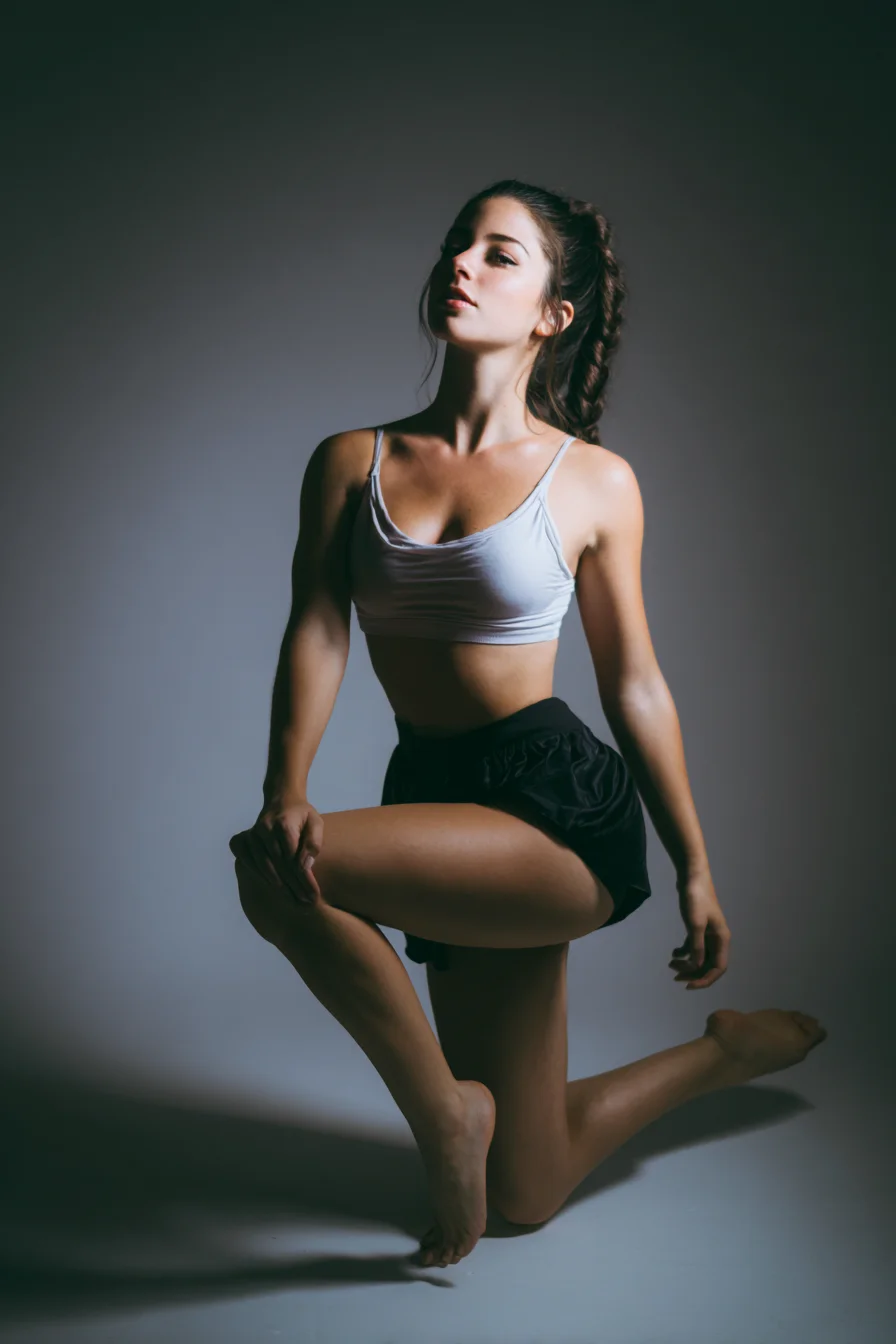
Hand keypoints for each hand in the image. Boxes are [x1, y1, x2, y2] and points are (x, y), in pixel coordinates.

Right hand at [229, 794, 322, 904]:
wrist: (280, 801)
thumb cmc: (302, 815)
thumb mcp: (315, 822)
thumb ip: (313, 842)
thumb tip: (304, 866)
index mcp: (284, 822)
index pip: (294, 857)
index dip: (304, 879)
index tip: (314, 895)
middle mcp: (264, 828)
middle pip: (279, 864)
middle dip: (293, 886)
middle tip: (305, 903)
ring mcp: (251, 834)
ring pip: (263, 865)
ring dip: (277, 886)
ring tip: (292, 900)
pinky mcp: (241, 840)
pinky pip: (246, 862)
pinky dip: (258, 876)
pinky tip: (272, 887)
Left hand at [669, 864, 729, 989]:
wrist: (692, 876)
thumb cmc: (696, 898)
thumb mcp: (695, 924)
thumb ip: (696, 947)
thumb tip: (696, 966)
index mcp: (721, 939)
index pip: (718, 968)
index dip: (705, 980)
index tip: (688, 985)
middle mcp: (717, 938)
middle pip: (708, 964)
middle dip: (693, 973)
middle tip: (675, 976)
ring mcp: (708, 933)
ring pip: (700, 956)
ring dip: (687, 964)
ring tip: (670, 965)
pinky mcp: (698, 927)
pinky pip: (693, 946)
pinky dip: (684, 952)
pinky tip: (673, 953)